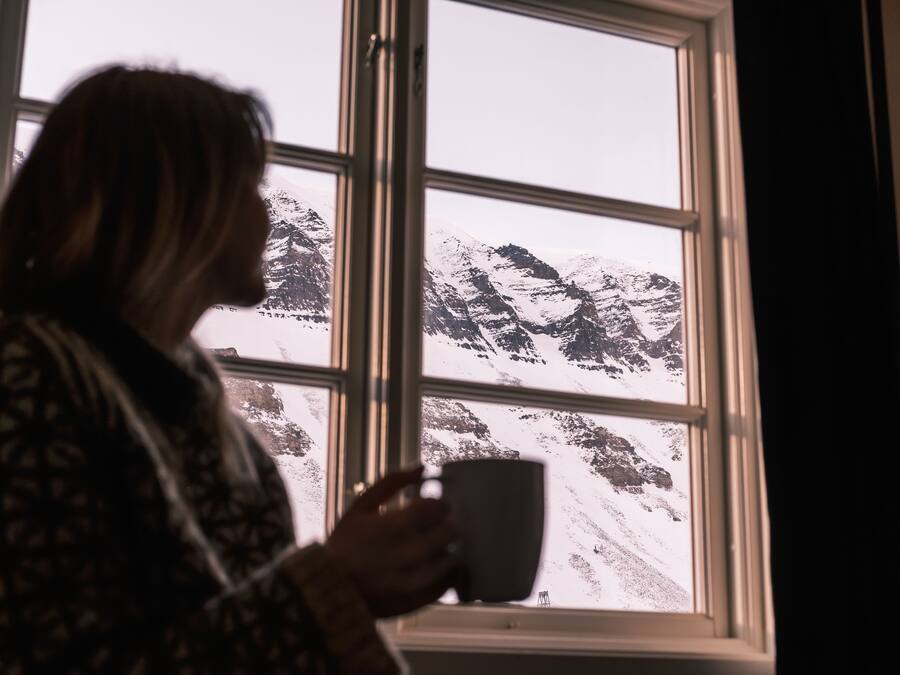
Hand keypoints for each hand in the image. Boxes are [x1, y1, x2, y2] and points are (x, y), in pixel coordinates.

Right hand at [325, 466, 458, 617]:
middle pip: (449, 532)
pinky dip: (444, 575)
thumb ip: (391, 483)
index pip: (437, 508)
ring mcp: (413, 581)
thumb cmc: (344, 543)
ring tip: (432, 547)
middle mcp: (406, 555)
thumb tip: (422, 467)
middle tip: (436, 525)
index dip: (439, 503)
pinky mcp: (415, 601)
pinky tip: (432, 567)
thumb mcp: (360, 507)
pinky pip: (444, 585)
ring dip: (445, 549)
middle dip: (445, 525)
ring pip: (451, 559)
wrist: (327, 591)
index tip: (432, 505)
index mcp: (393, 527)